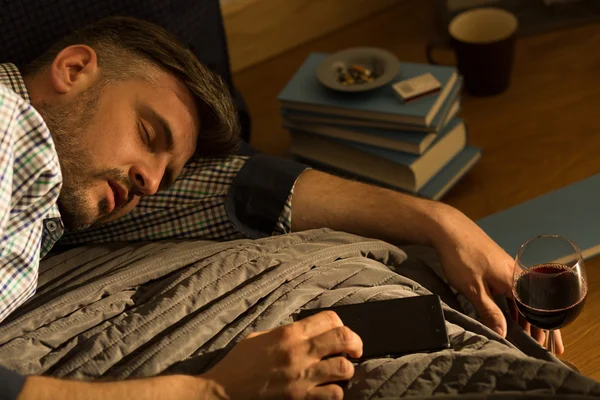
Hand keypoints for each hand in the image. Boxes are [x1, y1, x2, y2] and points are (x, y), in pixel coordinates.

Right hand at [202, 311, 362, 399]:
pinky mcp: (301, 399)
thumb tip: (306, 332)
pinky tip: (329, 389)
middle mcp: (299, 352)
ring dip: (346, 369)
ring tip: (340, 371)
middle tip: (354, 350)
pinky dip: (336, 391)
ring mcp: (302, 377)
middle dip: (355, 343)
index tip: (340, 333)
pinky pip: (334, 394)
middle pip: (343, 339)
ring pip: (344, 368)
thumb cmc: (239, 363)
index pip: (330, 319)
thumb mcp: (260, 338)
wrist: (223, 391)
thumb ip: (285, 333)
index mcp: (289, 333)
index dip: (340, 324)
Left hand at [431, 205, 563, 353]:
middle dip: (534, 323)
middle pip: (530, 303)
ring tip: (523, 332)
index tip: (541, 344)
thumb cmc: (461, 257)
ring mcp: (505, 268)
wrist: (449, 228)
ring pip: (520, 296)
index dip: (538, 328)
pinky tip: (507, 311)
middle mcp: (515, 273)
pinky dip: (511, 302)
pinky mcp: (495, 264)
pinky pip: (509, 288)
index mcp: (514, 280)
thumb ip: (489, 311)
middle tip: (537, 343)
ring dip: (522, 314)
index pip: (534, 309)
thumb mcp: (473, 288)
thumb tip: (503, 333)